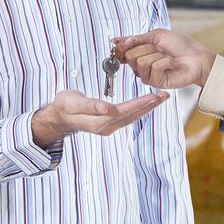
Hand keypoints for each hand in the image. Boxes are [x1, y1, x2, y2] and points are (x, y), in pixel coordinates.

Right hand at [31, 89, 169, 146]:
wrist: (58, 117)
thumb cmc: (63, 106)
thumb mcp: (71, 103)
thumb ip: (88, 105)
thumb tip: (104, 108)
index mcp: (98, 122)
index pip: (123, 112)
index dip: (138, 104)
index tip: (153, 96)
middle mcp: (106, 127)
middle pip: (132, 116)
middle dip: (149, 105)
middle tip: (165, 95)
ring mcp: (108, 128)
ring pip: (132, 118)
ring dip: (147, 108)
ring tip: (161, 98)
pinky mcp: (109, 125)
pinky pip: (128, 117)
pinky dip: (139, 109)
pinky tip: (146, 104)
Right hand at [112, 29, 216, 89]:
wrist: (196, 57)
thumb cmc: (180, 46)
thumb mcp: (157, 36)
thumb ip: (137, 39)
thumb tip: (117, 40)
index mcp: (139, 54)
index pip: (121, 52)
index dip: (123, 45)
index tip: (130, 39)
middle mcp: (141, 67)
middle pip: (130, 56)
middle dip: (147, 48)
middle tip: (160, 49)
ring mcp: (148, 76)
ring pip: (141, 62)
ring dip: (157, 55)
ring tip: (167, 57)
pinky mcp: (156, 83)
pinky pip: (154, 67)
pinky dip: (165, 62)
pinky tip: (171, 64)